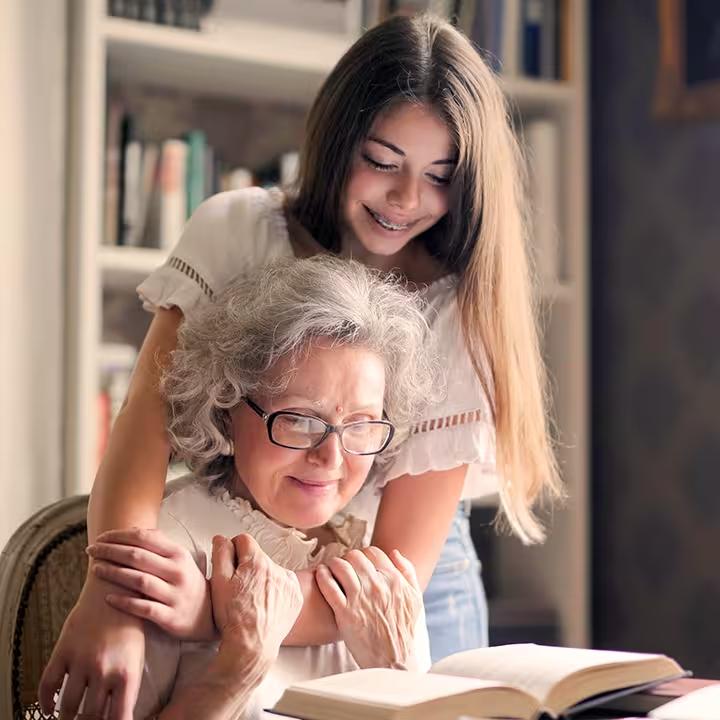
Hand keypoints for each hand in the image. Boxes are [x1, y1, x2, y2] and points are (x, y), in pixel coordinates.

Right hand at [38, 573, 144, 719]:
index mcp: (128, 673)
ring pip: (68, 706)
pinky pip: (47, 685)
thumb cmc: (131, 622)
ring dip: (67, 717)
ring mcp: (81, 661)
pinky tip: (49, 707)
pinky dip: (45, 701)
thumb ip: (127, 685)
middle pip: (91, 716)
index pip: (119, 718)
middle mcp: (104, 670)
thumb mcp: (137, 654)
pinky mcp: (64, 650)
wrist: (116, 587)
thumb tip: (118, 715)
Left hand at [86, 527, 214, 640]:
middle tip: (91, 550)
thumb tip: (132, 530)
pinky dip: (124, 602)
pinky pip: (143, 608)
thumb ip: (159, 545)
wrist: (208, 614)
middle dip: (110, 551)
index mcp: (179, 554)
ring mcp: (174, 595)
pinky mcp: (170, 617)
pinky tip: (108, 597)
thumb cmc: (187, 582)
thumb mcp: (180, 560)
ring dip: (113, 573)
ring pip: (139, 580)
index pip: (145, 538)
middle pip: (138, 557)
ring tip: (95, 569)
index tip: (101, 537)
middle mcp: (177, 572)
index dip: (119, 536)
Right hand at [210, 534, 302, 664]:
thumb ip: (220, 554)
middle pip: (258, 556)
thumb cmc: (233, 617)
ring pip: (272, 570)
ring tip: (253, 599)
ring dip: (263, 578)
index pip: (244, 540)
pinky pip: (284, 584)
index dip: (233, 551)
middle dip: (248, 566)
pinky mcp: (296, 596)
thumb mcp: (218, 583)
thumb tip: (222, 538)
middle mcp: (277, 568)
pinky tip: (266, 605)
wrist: (252, 646)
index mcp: (257, 562)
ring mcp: (289, 582)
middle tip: (239, 588)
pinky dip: (276, 590)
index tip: (231, 566)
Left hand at [315, 546, 422, 669]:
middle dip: (348, 558)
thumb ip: (407, 572)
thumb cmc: (404, 631)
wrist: (393, 661)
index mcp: (394, 581)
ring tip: (330, 568)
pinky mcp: (344, 613)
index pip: (373, 552)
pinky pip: (328, 585)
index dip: (364, 554)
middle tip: (344, 566)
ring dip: (333, 564)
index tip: (359, 562)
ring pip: (341, 566)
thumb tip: (395, 552)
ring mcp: (359, 598)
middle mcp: (376, 586)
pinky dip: (322, 575)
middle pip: (355, 556)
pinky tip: (321, 573)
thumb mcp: (415, 599)